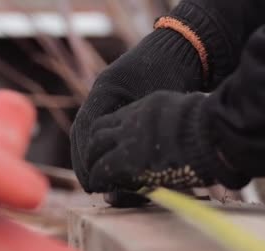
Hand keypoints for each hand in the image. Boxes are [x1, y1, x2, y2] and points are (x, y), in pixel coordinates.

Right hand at [70, 29, 204, 191]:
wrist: (183, 49)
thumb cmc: (177, 76)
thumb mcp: (163, 110)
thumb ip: (148, 140)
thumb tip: (141, 174)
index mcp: (108, 87)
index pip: (87, 128)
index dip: (87, 159)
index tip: (93, 183)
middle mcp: (101, 90)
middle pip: (80, 131)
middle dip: (83, 162)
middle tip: (90, 188)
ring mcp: (105, 94)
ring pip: (85, 130)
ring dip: (87, 157)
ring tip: (94, 182)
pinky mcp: (113, 100)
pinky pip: (97, 126)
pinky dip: (98, 147)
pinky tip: (106, 165)